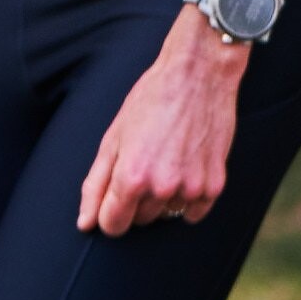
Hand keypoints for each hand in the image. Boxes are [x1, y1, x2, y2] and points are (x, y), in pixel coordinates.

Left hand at [77, 5, 247, 235]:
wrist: (198, 73)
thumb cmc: (152, 99)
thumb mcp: (114, 135)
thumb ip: (96, 183)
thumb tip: (85, 223)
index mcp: (131, 176)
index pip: (112, 226)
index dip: (110, 210)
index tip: (117, 192)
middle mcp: (162, 189)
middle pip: (140, 220)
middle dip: (137, 198)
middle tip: (146, 160)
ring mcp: (191, 189)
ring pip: (167, 215)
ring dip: (164, 196)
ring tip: (168, 157)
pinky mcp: (215, 186)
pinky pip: (194, 212)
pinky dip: (189, 196)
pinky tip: (187, 164)